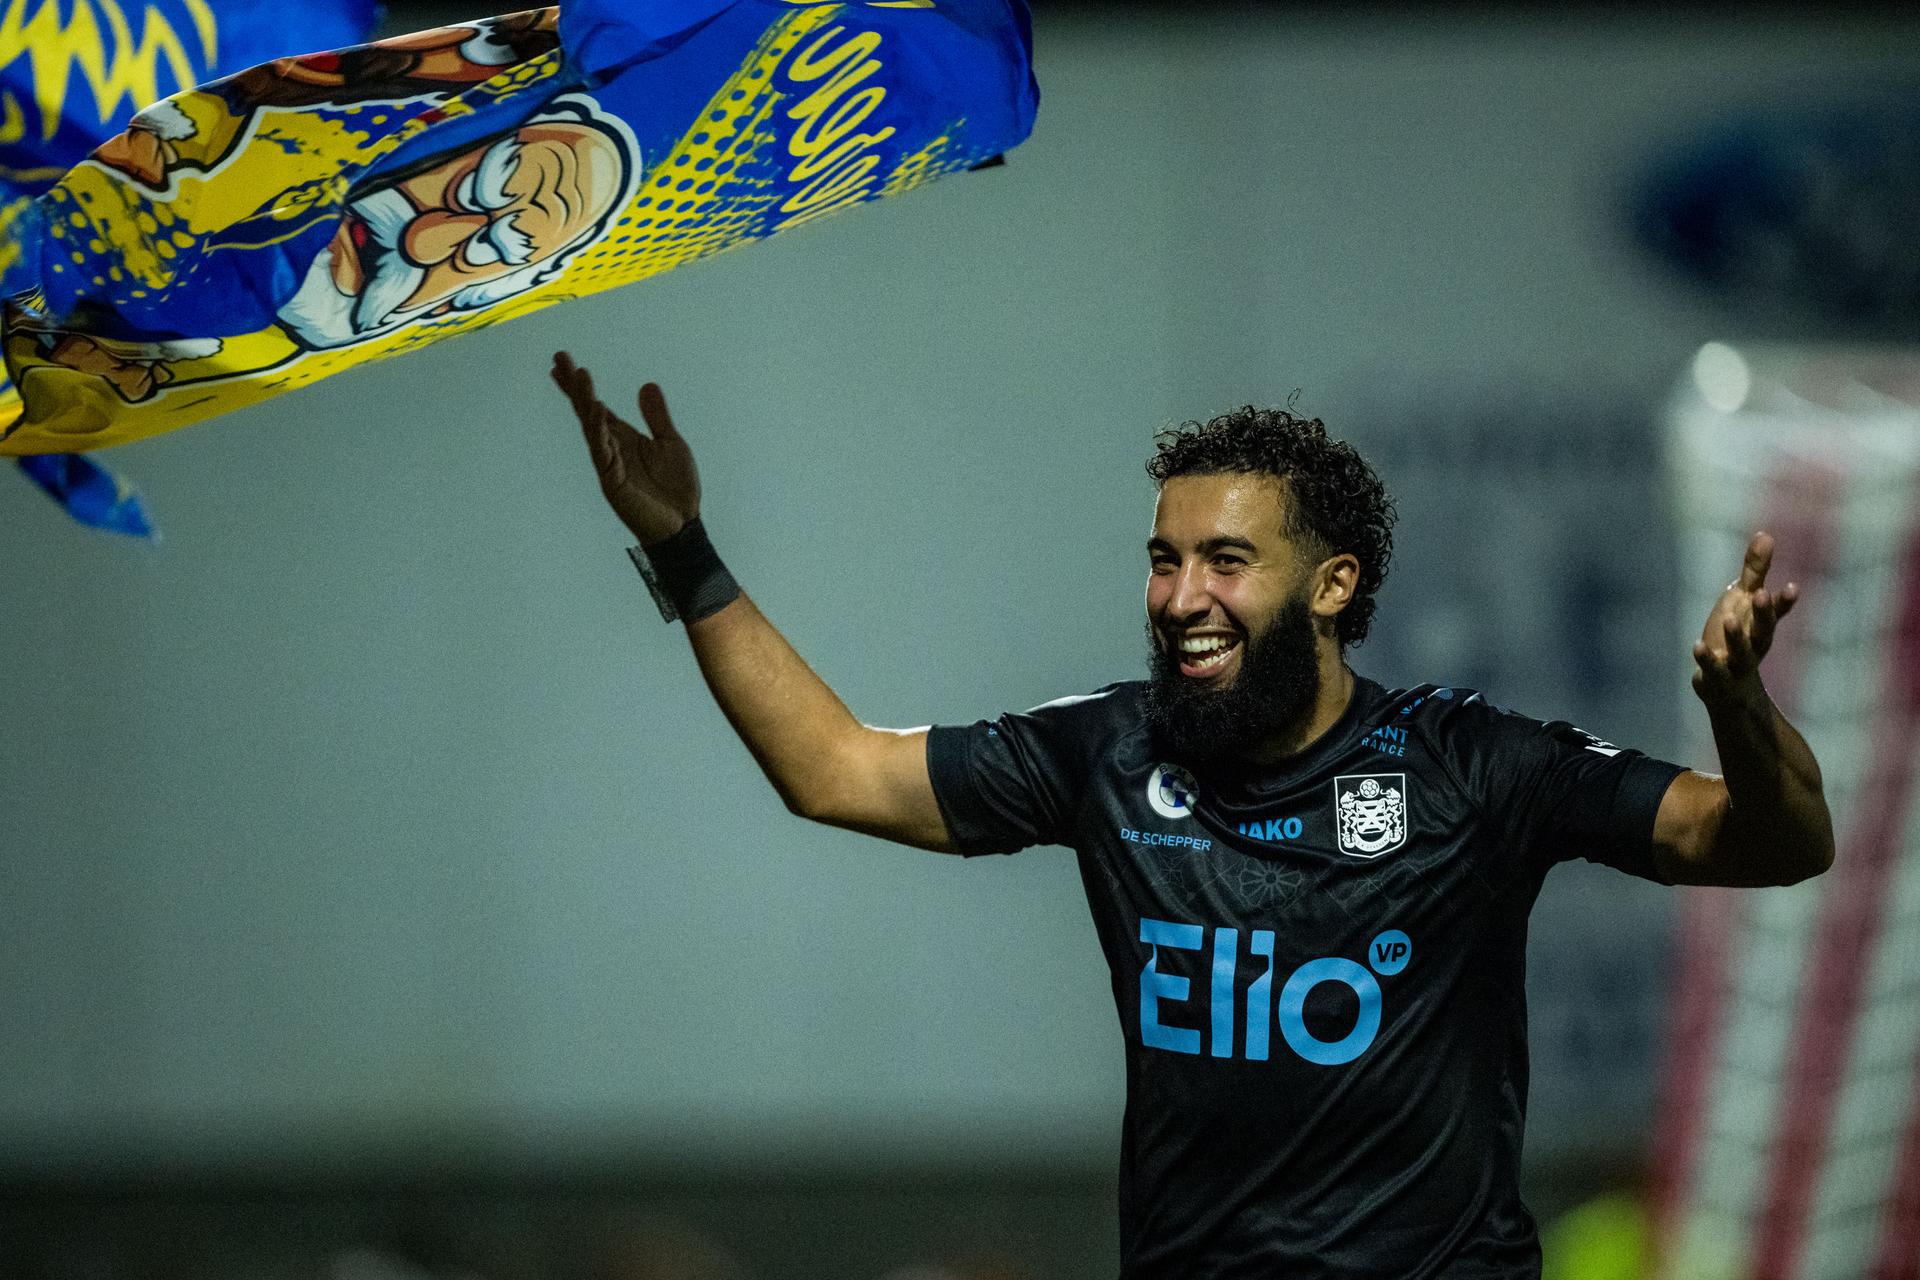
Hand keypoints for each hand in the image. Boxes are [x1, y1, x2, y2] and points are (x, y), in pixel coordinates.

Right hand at [550, 351, 699, 546]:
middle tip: (560, 358)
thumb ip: (657, 416)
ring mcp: (609, 465)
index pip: (596, 407)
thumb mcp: (670, 442)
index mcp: (623, 437)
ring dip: (585, 401)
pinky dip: (598, 430)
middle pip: (586, 412)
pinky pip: (602, 452)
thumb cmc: (675, 487)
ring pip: (591, 428)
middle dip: (574, 387)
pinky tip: (596, 409)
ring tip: (580, 375)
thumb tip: (647, 384)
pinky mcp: (613, 482)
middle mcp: (612, 448)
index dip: (580, 387)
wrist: (683, 524)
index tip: (564, 363)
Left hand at [1693, 530, 1799, 705]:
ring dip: (1737, 636)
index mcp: (1761, 626)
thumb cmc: (1737, 637)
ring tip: (1729, 619)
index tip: (1793, 587)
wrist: (1728, 688)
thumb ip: (1755, 572)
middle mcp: (1754, 645)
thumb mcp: (1743, 602)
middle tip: (1762, 595)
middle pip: (1764, 630)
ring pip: (1742, 652)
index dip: (1783, 602)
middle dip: (1764, 613)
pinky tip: (1697, 646)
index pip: (1775, 613)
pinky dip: (1707, 660)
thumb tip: (1765, 534)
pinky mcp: (1718, 679)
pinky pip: (1713, 671)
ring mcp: (1737, 664)